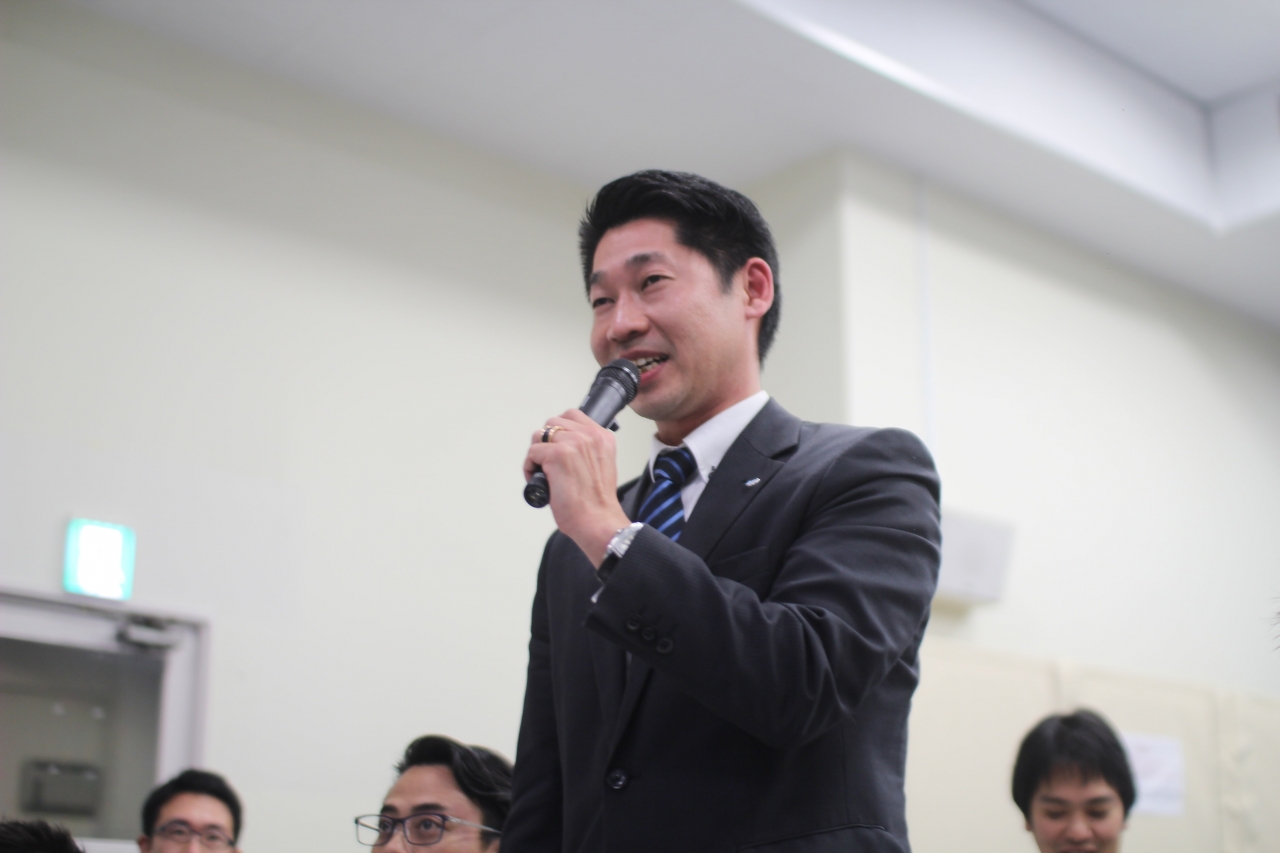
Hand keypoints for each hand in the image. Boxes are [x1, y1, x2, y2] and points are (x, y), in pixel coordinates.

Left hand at [525, 410, 631, 565]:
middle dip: (546, 442)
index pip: (572, 416)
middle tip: (548, 464)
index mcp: (602, 437)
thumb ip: (588, 449)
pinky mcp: (556, 455)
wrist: (598, 521)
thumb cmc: (597, 502)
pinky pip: (532, 453)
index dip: (559, 430)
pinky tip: (540, 481)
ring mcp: (572, 443)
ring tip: (544, 473)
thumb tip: (563, 445)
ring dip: (537, 454)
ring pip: (539, 436)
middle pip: (552, 423)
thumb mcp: (602, 465)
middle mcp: (589, 436)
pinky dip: (530, 468)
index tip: (557, 447)